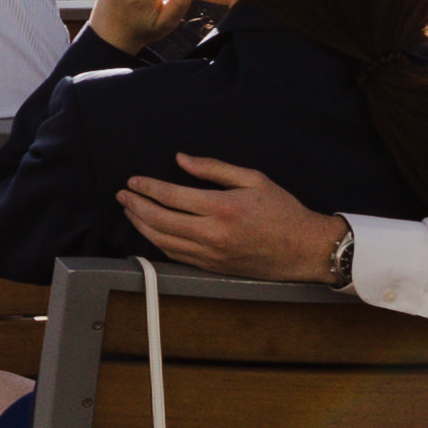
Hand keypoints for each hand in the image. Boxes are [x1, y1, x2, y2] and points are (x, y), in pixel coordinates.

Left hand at [117, 154, 346, 283]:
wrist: (304, 249)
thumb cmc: (282, 211)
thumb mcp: (253, 179)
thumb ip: (213, 168)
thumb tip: (181, 160)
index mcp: (221, 208)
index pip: (170, 196)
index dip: (146, 187)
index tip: (133, 181)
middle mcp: (211, 234)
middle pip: (158, 220)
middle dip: (135, 206)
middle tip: (123, 195)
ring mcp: (210, 254)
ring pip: (162, 241)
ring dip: (141, 225)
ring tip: (131, 212)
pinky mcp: (212, 267)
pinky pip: (176, 255)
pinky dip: (158, 242)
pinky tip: (152, 231)